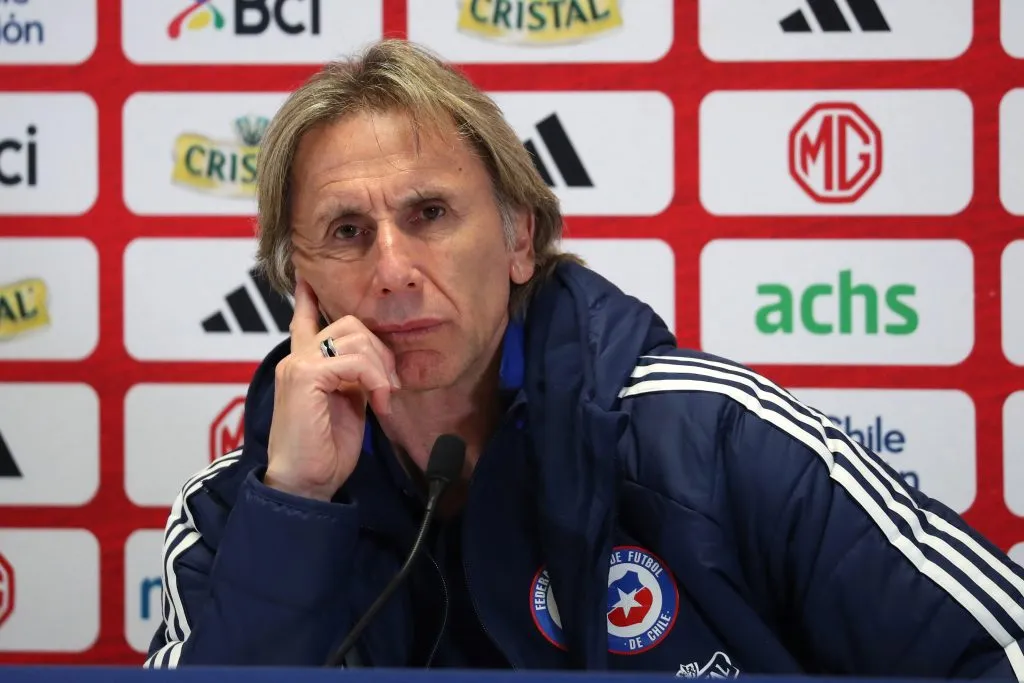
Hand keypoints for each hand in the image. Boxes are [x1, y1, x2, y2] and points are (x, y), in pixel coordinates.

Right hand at [264, 276, 398, 501]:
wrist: (305, 484)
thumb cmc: (325, 452)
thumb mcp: (347, 405)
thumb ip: (353, 378)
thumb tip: (373, 364)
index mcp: (303, 365)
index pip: (305, 320)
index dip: (310, 299)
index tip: (308, 280)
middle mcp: (296, 358)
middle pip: (350, 325)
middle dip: (380, 350)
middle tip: (390, 385)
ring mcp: (297, 364)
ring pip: (355, 337)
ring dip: (381, 367)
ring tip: (385, 397)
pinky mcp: (304, 376)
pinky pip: (353, 360)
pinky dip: (375, 379)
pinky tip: (379, 403)